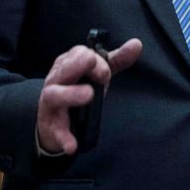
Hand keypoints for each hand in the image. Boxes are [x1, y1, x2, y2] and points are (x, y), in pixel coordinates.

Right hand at [36, 38, 142, 154]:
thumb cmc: (77, 89)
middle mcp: (56, 80)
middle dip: (79, 66)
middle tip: (102, 73)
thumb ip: (116, 60)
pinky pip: (57, 131)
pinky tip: (73, 146)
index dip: (95, 61)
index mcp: (68, 63)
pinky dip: (64, 137)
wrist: (52, 121)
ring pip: (55, 95)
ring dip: (71, 94)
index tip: (106, 72)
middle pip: (63, 69)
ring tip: (89, 95)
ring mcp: (52, 103)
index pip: (79, 54)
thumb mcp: (97, 73)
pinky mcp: (52, 125)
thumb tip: (137, 44)